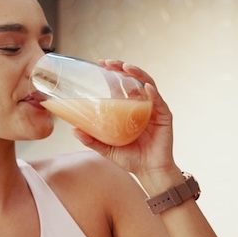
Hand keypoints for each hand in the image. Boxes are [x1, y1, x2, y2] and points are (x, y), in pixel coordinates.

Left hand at [71, 59, 175, 176]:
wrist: (150, 173)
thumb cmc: (131, 160)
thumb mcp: (107, 149)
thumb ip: (92, 139)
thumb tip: (73, 129)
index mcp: (128, 109)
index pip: (120, 86)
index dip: (111, 74)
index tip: (99, 64)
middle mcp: (142, 105)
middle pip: (133, 80)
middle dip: (121, 68)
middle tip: (108, 63)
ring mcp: (154, 109)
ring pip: (147, 84)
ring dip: (137, 74)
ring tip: (126, 68)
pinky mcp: (164, 116)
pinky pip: (159, 100)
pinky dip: (152, 92)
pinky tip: (146, 87)